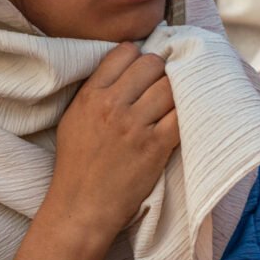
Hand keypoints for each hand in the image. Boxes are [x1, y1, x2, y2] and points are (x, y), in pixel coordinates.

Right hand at [46, 42, 179, 240]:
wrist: (82, 207)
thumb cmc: (76, 165)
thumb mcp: (73, 118)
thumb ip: (95, 90)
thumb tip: (123, 68)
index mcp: (91, 95)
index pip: (124, 52)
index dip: (138, 56)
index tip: (143, 68)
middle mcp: (112, 105)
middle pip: (152, 63)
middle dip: (160, 70)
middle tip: (160, 84)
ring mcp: (135, 125)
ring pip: (170, 86)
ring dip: (175, 91)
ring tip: (171, 103)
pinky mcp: (156, 145)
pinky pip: (182, 115)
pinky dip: (186, 114)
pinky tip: (182, 119)